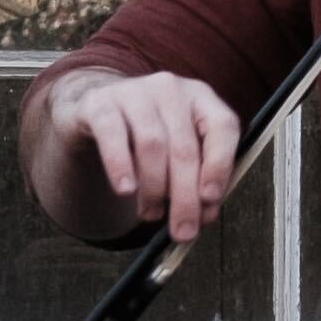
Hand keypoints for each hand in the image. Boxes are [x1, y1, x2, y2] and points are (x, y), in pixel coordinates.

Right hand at [44, 64, 242, 244]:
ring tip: (151, 215)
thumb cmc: (147, 138)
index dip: (220, 165)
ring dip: (154, 189)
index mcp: (201, 98)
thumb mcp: (178, 153)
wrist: (97, 113)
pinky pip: (113, 136)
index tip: (210, 199)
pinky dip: (120, 166)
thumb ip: (197, 180)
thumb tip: (205, 215)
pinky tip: (125, 190)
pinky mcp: (100, 103)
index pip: (223, 126)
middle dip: (185, 196)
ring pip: (151, 144)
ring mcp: (134, 92)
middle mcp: (170, 89)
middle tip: (183, 231)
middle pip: (184, 146)